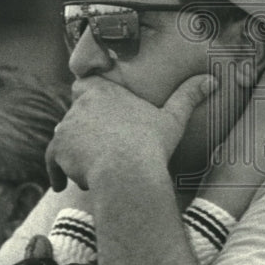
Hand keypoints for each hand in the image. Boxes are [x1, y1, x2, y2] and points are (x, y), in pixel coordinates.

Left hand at [45, 74, 216, 191]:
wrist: (127, 173)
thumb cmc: (151, 145)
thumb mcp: (173, 118)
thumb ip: (188, 96)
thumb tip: (213, 79)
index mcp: (103, 92)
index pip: (85, 85)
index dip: (88, 95)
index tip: (93, 106)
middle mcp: (79, 106)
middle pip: (75, 114)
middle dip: (84, 128)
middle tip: (98, 145)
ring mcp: (65, 128)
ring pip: (64, 138)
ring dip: (73, 150)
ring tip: (87, 167)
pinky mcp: (57, 151)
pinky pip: (52, 160)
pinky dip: (56, 171)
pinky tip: (60, 184)